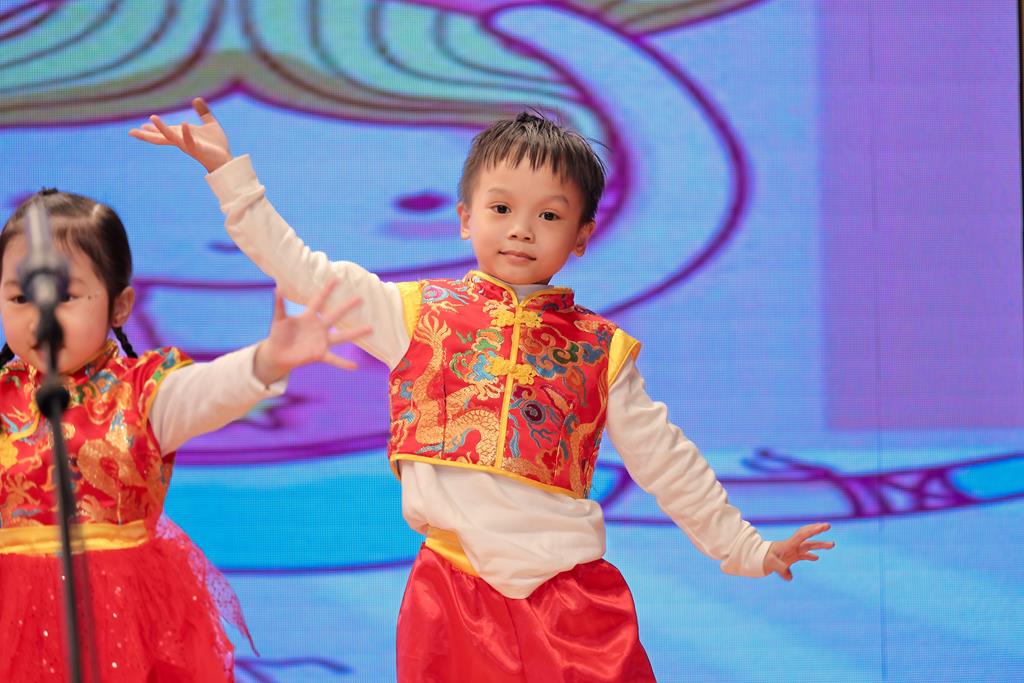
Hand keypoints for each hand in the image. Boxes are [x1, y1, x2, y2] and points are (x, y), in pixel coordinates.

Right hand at [128, 97, 232, 172]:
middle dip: (146, 135)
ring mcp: (188, 145)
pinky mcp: (198, 149)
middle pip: (160, 138)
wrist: (227, 159)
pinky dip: (186, 133)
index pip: (164, 132)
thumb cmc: (217, 145)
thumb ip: (203, 112)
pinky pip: (189, 141)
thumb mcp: (210, 124)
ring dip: (161, 128)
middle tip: (130, 132)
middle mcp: (182, 141)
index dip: (153, 128)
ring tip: (152, 118)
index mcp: (183, 135)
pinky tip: (183, 124)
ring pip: (171, 137)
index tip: (141, 125)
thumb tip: (196, 99)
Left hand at [253, 280, 371, 384]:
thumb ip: (279, 306)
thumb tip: (277, 288)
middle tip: (360, 298)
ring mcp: (321, 341)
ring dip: (356, 332)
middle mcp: (319, 327)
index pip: (319, 300)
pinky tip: (355, 367)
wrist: (277, 353)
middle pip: (335, 315)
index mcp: (309, 317)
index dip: (327, 290)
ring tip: (371, 328)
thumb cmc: (279, 334)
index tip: (337, 279)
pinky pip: (334, 359)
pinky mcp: (320, 354)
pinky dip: (343, 363)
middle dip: (347, 307)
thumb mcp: (279, 319)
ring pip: (342, 336)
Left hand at [763, 522, 833, 581]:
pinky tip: (817, 558)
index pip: (802, 535)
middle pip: (807, 536)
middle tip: (828, 525)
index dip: (812, 531)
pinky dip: (810, 556)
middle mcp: (792, 546)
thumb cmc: (763, 560)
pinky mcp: (791, 557)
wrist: (756, 560)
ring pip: (808, 546)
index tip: (822, 526)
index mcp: (788, 545)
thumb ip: (781, 569)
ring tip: (832, 544)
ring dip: (819, 545)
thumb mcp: (771, 564)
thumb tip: (790, 578)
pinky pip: (803, 555)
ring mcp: (792, 551)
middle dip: (817, 530)